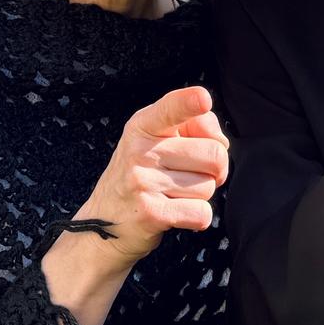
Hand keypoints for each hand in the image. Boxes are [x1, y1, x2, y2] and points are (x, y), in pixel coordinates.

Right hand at [70, 85, 229, 269]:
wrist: (102, 225)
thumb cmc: (142, 174)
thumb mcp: (156, 139)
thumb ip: (193, 126)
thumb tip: (221, 143)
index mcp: (143, 125)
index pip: (171, 109)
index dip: (189, 102)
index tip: (203, 99)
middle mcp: (140, 150)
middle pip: (214, 154)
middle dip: (216, 169)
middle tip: (193, 174)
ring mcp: (142, 182)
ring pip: (209, 185)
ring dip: (201, 194)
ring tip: (175, 193)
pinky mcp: (150, 214)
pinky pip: (201, 213)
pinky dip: (198, 217)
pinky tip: (177, 213)